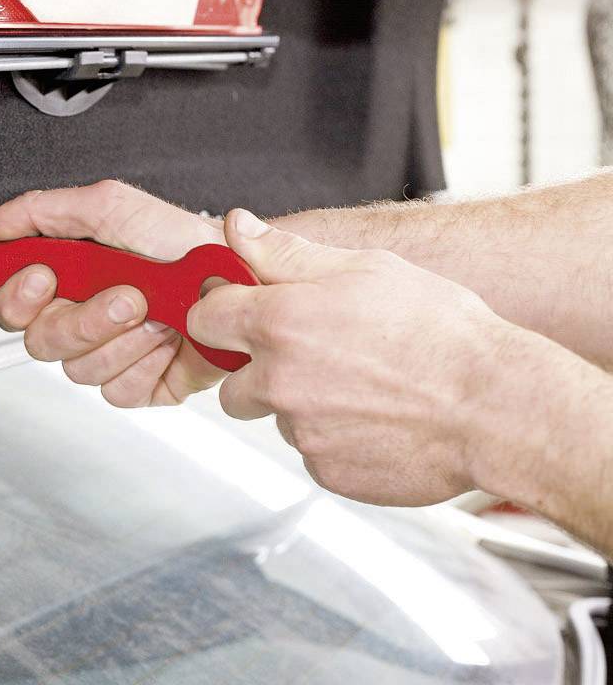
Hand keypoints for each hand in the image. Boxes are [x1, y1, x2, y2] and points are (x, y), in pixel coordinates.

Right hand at [0, 180, 228, 407]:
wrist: (245, 280)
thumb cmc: (185, 243)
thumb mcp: (112, 208)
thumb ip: (41, 211)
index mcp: (67, 277)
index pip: (10, 300)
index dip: (18, 295)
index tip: (44, 277)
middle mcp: (81, 316)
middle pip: (40, 340)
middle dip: (84, 318)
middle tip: (126, 293)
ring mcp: (109, 353)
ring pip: (78, 369)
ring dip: (122, 338)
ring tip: (159, 311)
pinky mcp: (138, 384)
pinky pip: (117, 391)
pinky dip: (146, 365)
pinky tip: (167, 341)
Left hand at [189, 209, 513, 505]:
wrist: (494, 407)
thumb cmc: (439, 332)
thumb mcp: (364, 268)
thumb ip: (286, 253)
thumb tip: (237, 227)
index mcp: (279, 322)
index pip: (204, 318)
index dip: (221, 315)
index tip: (240, 317)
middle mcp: (278, 381)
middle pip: (231, 383)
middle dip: (260, 373)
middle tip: (318, 360)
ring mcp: (299, 431)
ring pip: (276, 417)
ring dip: (301, 407)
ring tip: (360, 390)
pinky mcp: (324, 470)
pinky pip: (311, 451)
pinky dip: (334, 439)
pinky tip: (376, 421)